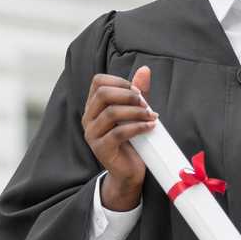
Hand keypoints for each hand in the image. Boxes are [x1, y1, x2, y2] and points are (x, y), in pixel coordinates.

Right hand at [81, 67, 156, 210]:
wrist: (129, 170)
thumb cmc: (133, 138)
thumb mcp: (135, 112)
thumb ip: (138, 92)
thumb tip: (145, 69)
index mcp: (94, 106)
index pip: (98, 81)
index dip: (120, 81)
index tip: (138, 91)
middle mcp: (88, 118)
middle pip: (103, 94)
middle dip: (129, 95)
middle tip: (146, 103)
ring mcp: (92, 134)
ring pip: (112, 113)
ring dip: (137, 112)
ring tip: (152, 116)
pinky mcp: (101, 149)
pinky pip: (118, 133)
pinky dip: (138, 127)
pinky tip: (151, 126)